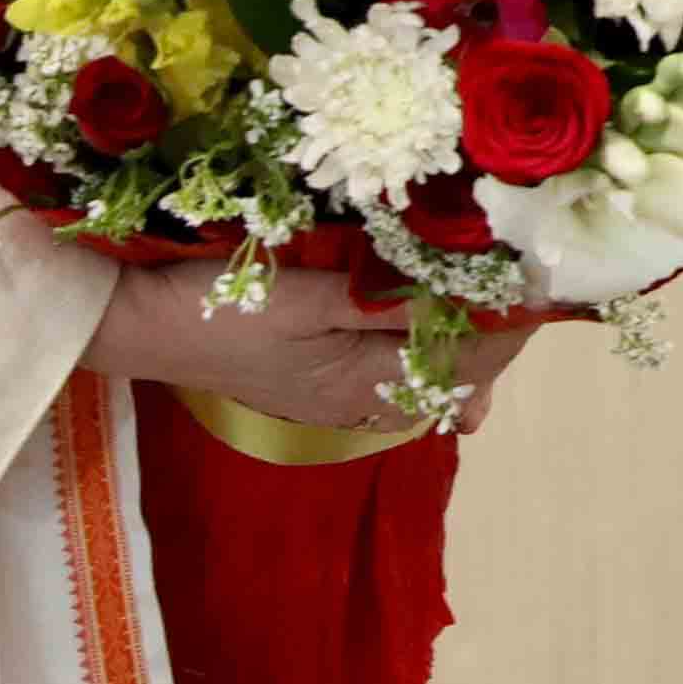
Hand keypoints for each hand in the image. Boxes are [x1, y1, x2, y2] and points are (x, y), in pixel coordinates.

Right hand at [86, 257, 538, 433]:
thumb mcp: (304, 294)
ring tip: (502, 324)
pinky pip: (387, 385)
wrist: (134, 323)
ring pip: (422, 384)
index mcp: (360, 380)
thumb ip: (383, 299)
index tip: (548, 282)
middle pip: (451, 378)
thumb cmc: (217, 302)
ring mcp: (332, 398)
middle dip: (496, 340)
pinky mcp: (312, 384)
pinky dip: (424, 370)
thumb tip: (466, 296)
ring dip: (465, 355)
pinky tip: (439, 369)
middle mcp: (355, 401)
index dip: (509, 322)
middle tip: (534, 292)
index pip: (462, 358)